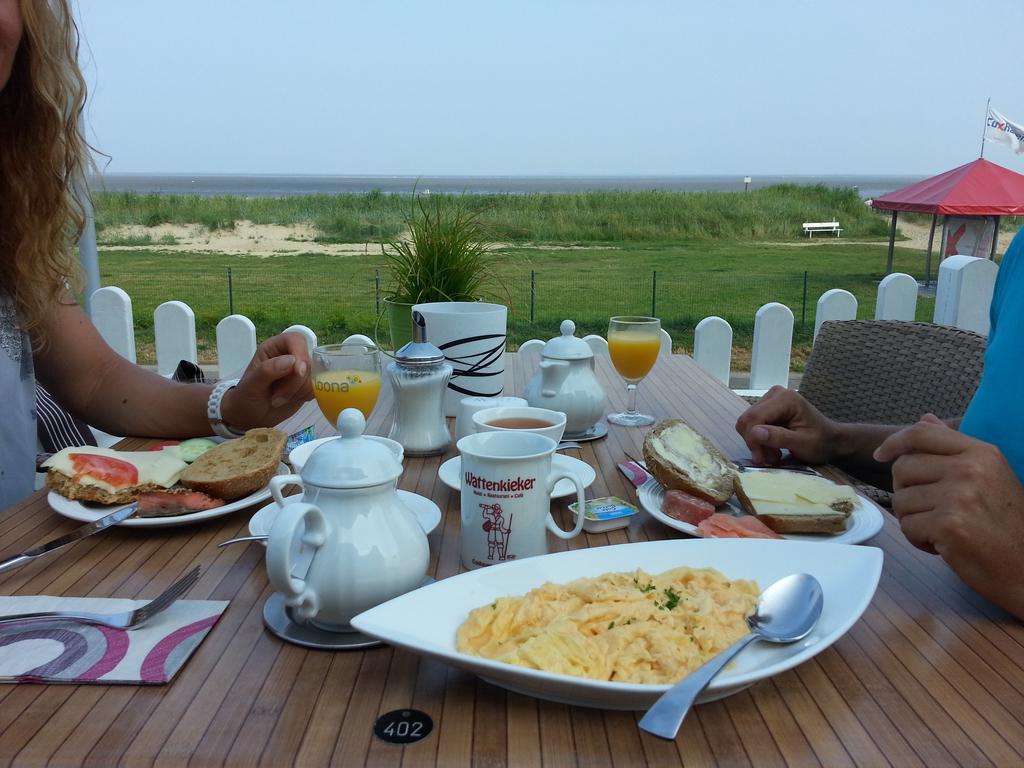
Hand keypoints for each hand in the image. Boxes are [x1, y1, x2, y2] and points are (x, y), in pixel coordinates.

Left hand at [221, 332, 313, 429]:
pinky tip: (291, 400)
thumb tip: (292, 361)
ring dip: (300, 391)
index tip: (298, 373)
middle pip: (308, 360)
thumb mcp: (252, 384)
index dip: (301, 354)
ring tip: (280, 400)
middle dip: (297, 381)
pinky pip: (316, 387)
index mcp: (274, 348)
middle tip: (279, 396)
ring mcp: (300, 371)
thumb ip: (268, 370)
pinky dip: (306, 396)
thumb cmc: (246, 397)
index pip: (296, 340)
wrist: (250, 416)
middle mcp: (290, 356)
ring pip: (314, 376)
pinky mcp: (306, 384)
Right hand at [735, 386, 838, 465]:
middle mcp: (775, 394)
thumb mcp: (803, 444)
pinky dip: (759, 439)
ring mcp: (770, 399)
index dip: (753, 440)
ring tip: (773, 453)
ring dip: (757, 442)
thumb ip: (779, 437)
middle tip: (769, 458)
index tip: (761, 459)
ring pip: (747, 423)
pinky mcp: (767, 407)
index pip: (755, 417)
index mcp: (785, 399)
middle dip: (755, 442)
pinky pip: (752, 424)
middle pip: (748, 419)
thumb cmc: (821, 442)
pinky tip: (772, 447)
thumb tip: (754, 433)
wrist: (831, 440)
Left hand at [875, 415, 1023, 617]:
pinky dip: (919, 540)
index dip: (895, 442)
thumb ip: (954, 447)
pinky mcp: (948, 525)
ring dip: (913, 519)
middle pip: (903, 468)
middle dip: (907, 491)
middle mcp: (970, 470)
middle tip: (931, 510)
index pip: (922, 434)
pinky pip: (907, 526)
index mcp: (981, 453)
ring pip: (900, 499)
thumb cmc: (1005, 525)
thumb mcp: (988, 475)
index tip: (881, 455)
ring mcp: (958, 496)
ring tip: (942, 528)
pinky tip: (944, 545)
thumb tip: (924, 419)